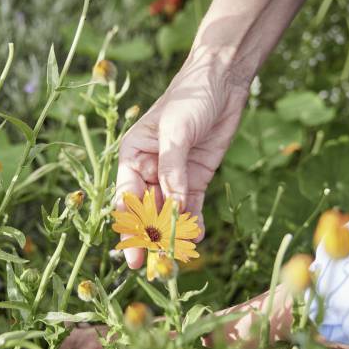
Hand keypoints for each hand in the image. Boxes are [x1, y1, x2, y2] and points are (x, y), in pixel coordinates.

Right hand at [116, 52, 248, 268]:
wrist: (220, 81)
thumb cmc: (189, 98)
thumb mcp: (176, 132)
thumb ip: (172, 170)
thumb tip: (173, 208)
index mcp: (132, 156)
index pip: (127, 197)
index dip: (129, 227)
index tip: (132, 252)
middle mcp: (149, 170)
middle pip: (146, 211)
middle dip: (149, 238)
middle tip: (152, 267)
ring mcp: (173, 176)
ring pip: (169, 213)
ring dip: (172, 235)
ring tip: (176, 259)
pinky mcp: (196, 178)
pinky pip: (192, 206)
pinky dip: (193, 222)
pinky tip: (196, 238)